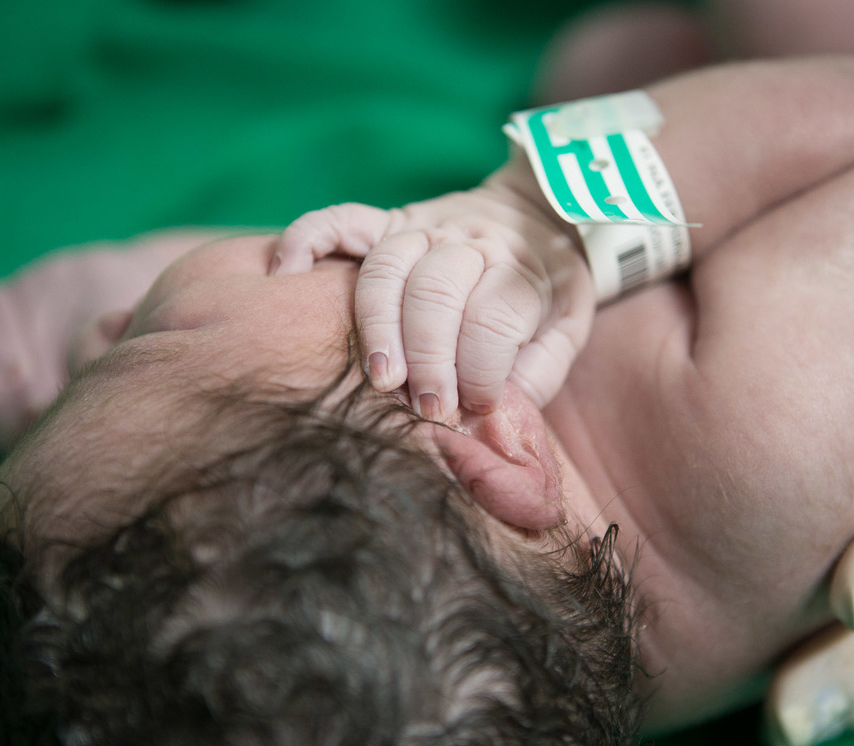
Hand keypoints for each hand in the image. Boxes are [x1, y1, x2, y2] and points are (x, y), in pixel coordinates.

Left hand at [0, 229, 225, 452]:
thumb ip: (117, 374)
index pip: (22, 441)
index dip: (20, 427)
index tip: (38, 404)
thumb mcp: (145, 355)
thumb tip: (92, 380)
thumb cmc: (155, 330)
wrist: (141, 284)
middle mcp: (13, 398)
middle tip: (13, 368)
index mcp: (53, 420)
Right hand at [271, 180, 595, 419]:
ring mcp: (422, 227)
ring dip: (378, 326)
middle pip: (436, 292)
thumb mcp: (567, 331)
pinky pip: (336, 219)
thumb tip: (489, 425)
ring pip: (386, 266)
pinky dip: (304, 241)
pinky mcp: (387, 220)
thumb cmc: (546, 290)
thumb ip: (536, 375)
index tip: (477, 408)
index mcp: (519, 268)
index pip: (494, 317)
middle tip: (429, 409)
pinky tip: (287, 277)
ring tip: (382, 379)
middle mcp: (467, 240)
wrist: (540, 213)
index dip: (482, 371)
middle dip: (429, 359)